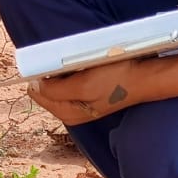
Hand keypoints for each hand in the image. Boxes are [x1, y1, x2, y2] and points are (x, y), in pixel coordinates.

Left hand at [27, 61, 144, 126]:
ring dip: (61, 72)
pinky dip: (70, 72)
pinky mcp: (86, 95)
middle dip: (52, 75)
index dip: (41, 77)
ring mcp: (78, 104)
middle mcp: (69, 112)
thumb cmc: (115, 80)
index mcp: (66, 113)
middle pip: (45, 89)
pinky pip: (68, 81)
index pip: (37, 93)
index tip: (53, 65)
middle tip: (71, 65)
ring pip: (56, 84)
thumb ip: (55, 90)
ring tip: (80, 65)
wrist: (142, 78)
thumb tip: (35, 87)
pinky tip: (84, 67)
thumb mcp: (83, 86)